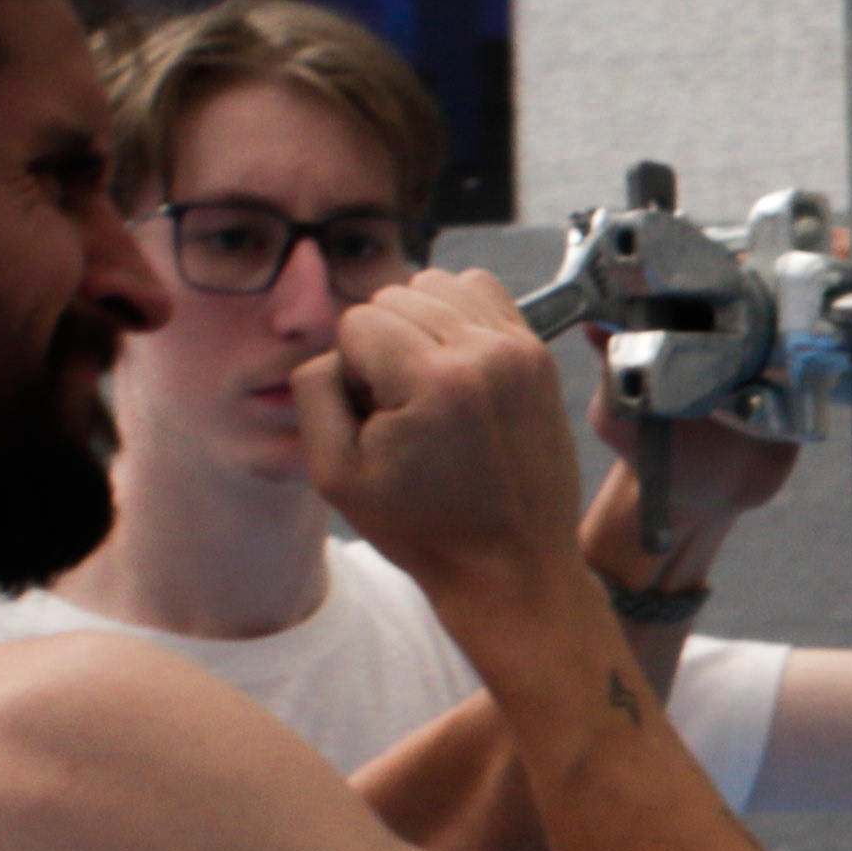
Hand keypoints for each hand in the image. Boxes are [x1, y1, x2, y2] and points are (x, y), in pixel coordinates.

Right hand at [301, 269, 584, 588]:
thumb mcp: (333, 475)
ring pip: (438, 286)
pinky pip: (482, 293)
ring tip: (426, 386)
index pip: (357, 320)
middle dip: (383, 345)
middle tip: (401, 409)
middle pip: (396, 295)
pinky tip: (453, 367)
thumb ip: (314, 390)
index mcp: (434, 380)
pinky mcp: (537, 354)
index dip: (350, 369)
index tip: (375, 417)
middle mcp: (484, 353)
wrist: (511, 564)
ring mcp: (519, 350)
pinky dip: (458, 317)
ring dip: (419, 324)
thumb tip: (334, 348)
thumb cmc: (425, 530)